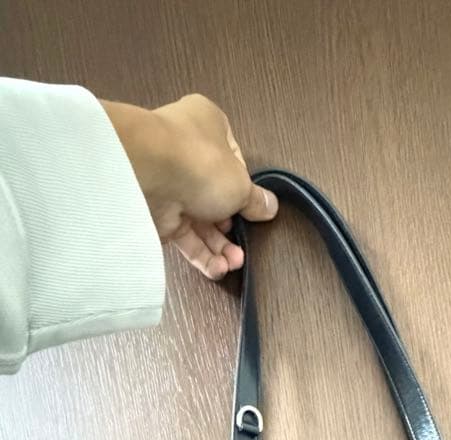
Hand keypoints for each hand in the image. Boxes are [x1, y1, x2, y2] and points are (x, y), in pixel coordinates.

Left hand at [101, 94, 277, 278]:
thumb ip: (255, 199)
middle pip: (217, 196)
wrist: (148, 174)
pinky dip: (201, 253)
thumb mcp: (241, 183)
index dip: (244, 188)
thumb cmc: (199, 162)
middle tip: (243, 243)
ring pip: (200, 220)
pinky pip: (184, 236)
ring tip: (233, 263)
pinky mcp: (157, 212)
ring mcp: (170, 183)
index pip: (233, 161)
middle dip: (231, 226)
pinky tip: (216, 268)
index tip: (254, 208)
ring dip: (219, 245)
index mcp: (208, 127)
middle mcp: (187, 152)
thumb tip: (269, 207)